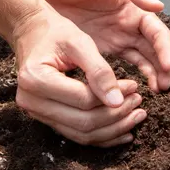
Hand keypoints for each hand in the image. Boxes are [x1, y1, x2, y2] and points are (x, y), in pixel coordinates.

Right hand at [12, 4, 146, 146]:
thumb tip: (118, 102)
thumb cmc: (55, 33)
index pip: (83, 99)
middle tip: (139, 102)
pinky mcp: (46, 118)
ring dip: (113, 129)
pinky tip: (123, 132)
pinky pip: (77, 135)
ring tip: (136, 116)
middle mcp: (31, 101)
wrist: (32, 33)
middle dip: (116, 116)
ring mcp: (36, 113)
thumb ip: (99, 70)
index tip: (135, 86)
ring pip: (81, 134)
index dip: (114, 96)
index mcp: (36, 79)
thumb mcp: (79, 42)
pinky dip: (102, 136)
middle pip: (83, 122)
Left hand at [26, 0, 169, 92]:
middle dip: (163, 68)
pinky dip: (129, 78)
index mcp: (135, 9)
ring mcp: (115, 39)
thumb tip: (160, 5)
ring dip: (151, 75)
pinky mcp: (99, 50)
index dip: (166, 49)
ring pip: (142, 61)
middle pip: (154, 50)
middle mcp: (129, 26)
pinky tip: (132, 90)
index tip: (168, 66)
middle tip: (165, 86)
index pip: (158, 33)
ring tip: (156, 92)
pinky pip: (120, 67)